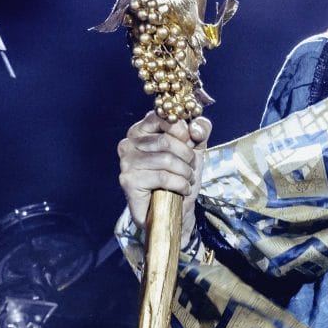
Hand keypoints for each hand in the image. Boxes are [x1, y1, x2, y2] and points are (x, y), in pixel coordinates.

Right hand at [117, 112, 211, 244]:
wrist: (175, 210)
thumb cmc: (181, 176)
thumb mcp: (196, 148)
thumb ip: (200, 130)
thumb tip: (194, 128)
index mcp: (141, 130)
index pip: (161, 116)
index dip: (181, 129)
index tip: (190, 142)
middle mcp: (128, 143)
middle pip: (166, 140)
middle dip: (187, 156)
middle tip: (191, 167)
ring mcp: (126, 163)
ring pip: (166, 159)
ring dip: (185, 172)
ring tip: (187, 180)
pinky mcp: (129, 181)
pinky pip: (162, 176)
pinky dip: (180, 184)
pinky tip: (182, 190)